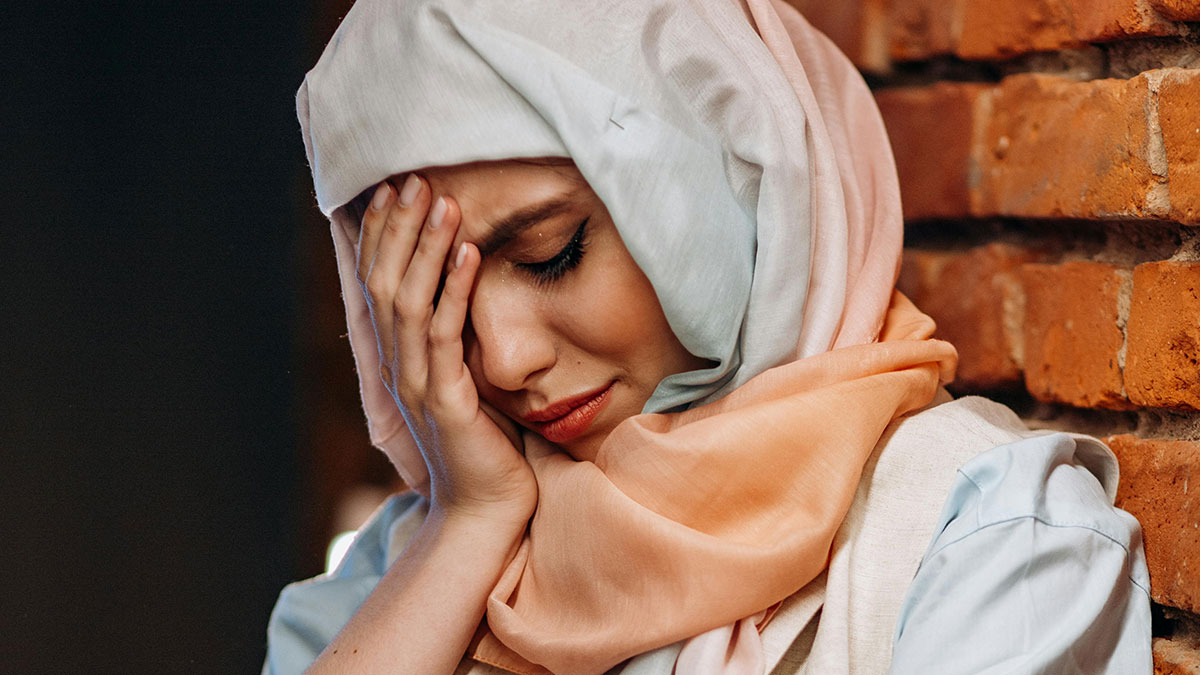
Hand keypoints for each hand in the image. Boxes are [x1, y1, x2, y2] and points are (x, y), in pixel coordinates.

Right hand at [356, 174, 536, 527]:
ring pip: (409, 303)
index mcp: (399, 361)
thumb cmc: (484, 446)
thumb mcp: (465, 382)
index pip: (379, 285)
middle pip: (385, 284)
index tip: (393, 190)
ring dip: (425, 247)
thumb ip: (456, 341)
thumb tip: (466, 290)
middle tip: (413, 178)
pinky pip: (445, 336)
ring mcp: (419, 385)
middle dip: (398, 228)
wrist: (487, 510)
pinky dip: (455, 290)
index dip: (383, 236)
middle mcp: (399, 368)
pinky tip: (469, 253)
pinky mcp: (448, 402)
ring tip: (443, 200)